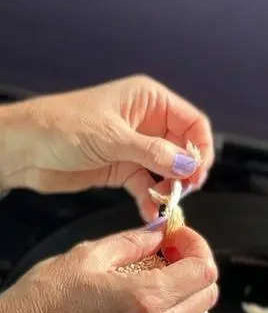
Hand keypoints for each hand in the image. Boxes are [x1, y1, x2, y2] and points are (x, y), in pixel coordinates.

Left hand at [0, 75, 214, 220]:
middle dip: (186, 172)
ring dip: (169, 189)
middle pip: (183, 148)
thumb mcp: (112, 138)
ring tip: (164, 204)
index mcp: (148, 100)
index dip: (200, 148)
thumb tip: (187, 165)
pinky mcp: (121, 168)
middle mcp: (146, 122)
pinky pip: (146, 186)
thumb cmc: (60, 127)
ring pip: (167, 170)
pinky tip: (149, 213)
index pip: (192, 122)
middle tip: (184, 192)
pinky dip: (150, 200)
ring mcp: (134, 147)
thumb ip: (153, 152)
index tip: (197, 173)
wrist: (23, 149)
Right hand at [0, 226, 217, 312]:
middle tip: (170, 256)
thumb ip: (136, 241)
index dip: (198, 247)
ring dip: (187, 297)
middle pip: (207, 298)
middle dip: (196, 270)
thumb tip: (163, 233)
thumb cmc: (47, 296)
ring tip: (157, 281)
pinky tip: (142, 307)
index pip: (205, 272)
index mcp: (147, 298)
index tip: (178, 238)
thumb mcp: (91, 254)